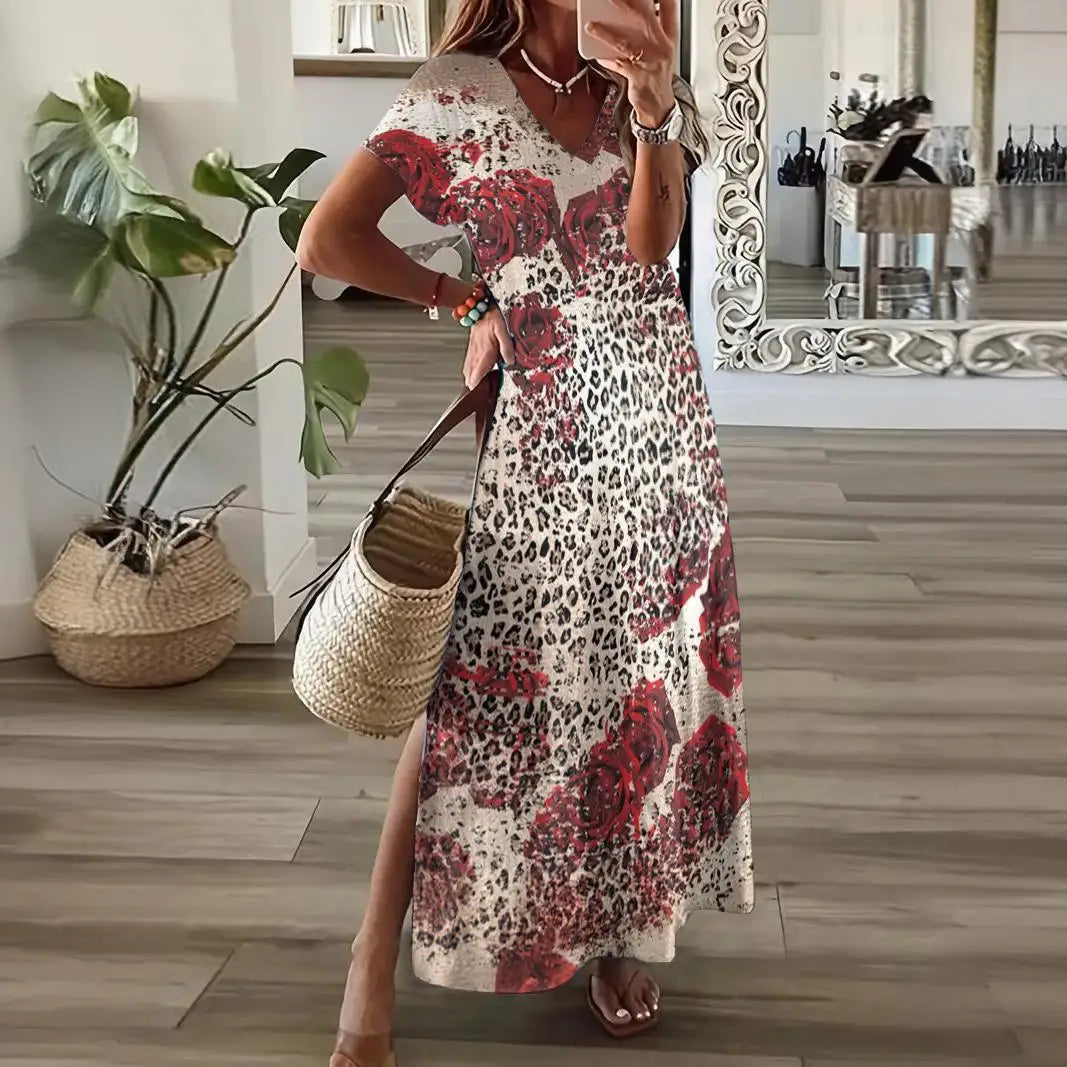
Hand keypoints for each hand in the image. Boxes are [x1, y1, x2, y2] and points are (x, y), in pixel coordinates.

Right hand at [462, 306, 514, 388]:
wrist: (481, 308)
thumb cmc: (493, 318)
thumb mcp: (503, 331)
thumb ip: (506, 347)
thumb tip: (509, 362)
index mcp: (483, 354)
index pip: (475, 378)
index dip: (478, 389)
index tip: (483, 395)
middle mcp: (475, 355)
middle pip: (469, 379)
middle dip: (475, 389)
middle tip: (483, 394)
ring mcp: (471, 353)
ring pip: (467, 374)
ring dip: (473, 381)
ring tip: (480, 388)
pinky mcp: (471, 350)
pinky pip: (467, 366)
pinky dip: (471, 373)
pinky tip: (476, 375)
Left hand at [586, 0, 676, 126]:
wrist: (658, 107)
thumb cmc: (655, 77)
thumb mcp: (659, 52)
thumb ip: (649, 33)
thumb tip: (628, 16)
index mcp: (668, 38)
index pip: (669, 10)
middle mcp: (662, 47)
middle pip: (645, 20)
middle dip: (628, 5)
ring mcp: (650, 62)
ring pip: (626, 43)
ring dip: (606, 33)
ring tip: (591, 26)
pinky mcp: (638, 77)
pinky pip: (618, 65)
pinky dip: (606, 59)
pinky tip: (596, 54)